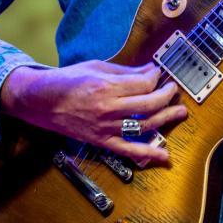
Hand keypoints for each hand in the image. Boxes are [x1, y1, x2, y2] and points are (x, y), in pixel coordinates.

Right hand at [0, 61, 186, 163]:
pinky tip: (164, 155)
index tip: (158, 73)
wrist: (43, 101)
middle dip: (166, 95)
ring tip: (179, 112)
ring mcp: (106, 127)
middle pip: (149, 104)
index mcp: (105, 86)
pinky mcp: (102, 141)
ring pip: (144, 125)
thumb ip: (124, 71)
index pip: (143, 84)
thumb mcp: (95, 67)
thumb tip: (148, 71)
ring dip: (166, 119)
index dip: (156, 77)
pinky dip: (148, 154)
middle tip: (173, 89)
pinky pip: (129, 150)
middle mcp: (108, 108)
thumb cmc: (67, 81)